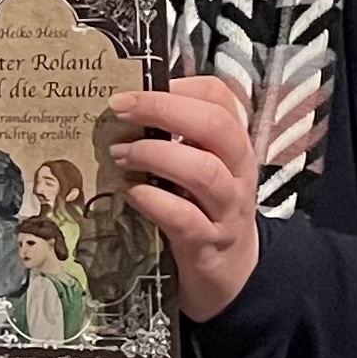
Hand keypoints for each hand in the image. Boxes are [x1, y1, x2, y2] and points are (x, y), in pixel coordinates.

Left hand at [109, 77, 258, 322]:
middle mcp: (237, 169)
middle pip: (215, 125)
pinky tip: (131, 194)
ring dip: (155, 155)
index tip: (137, 87)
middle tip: (120, 109)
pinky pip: (184, 218)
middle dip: (164, 110)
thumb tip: (122, 106)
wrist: (231, 271)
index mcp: (232, 142)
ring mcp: (227, 208)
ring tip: (119, 154)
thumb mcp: (196, 165)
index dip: (180, 85)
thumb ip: (173, 137)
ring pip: (203, 171)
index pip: (221, 97)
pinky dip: (154, 201)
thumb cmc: (202, 207)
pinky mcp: (208, 243)